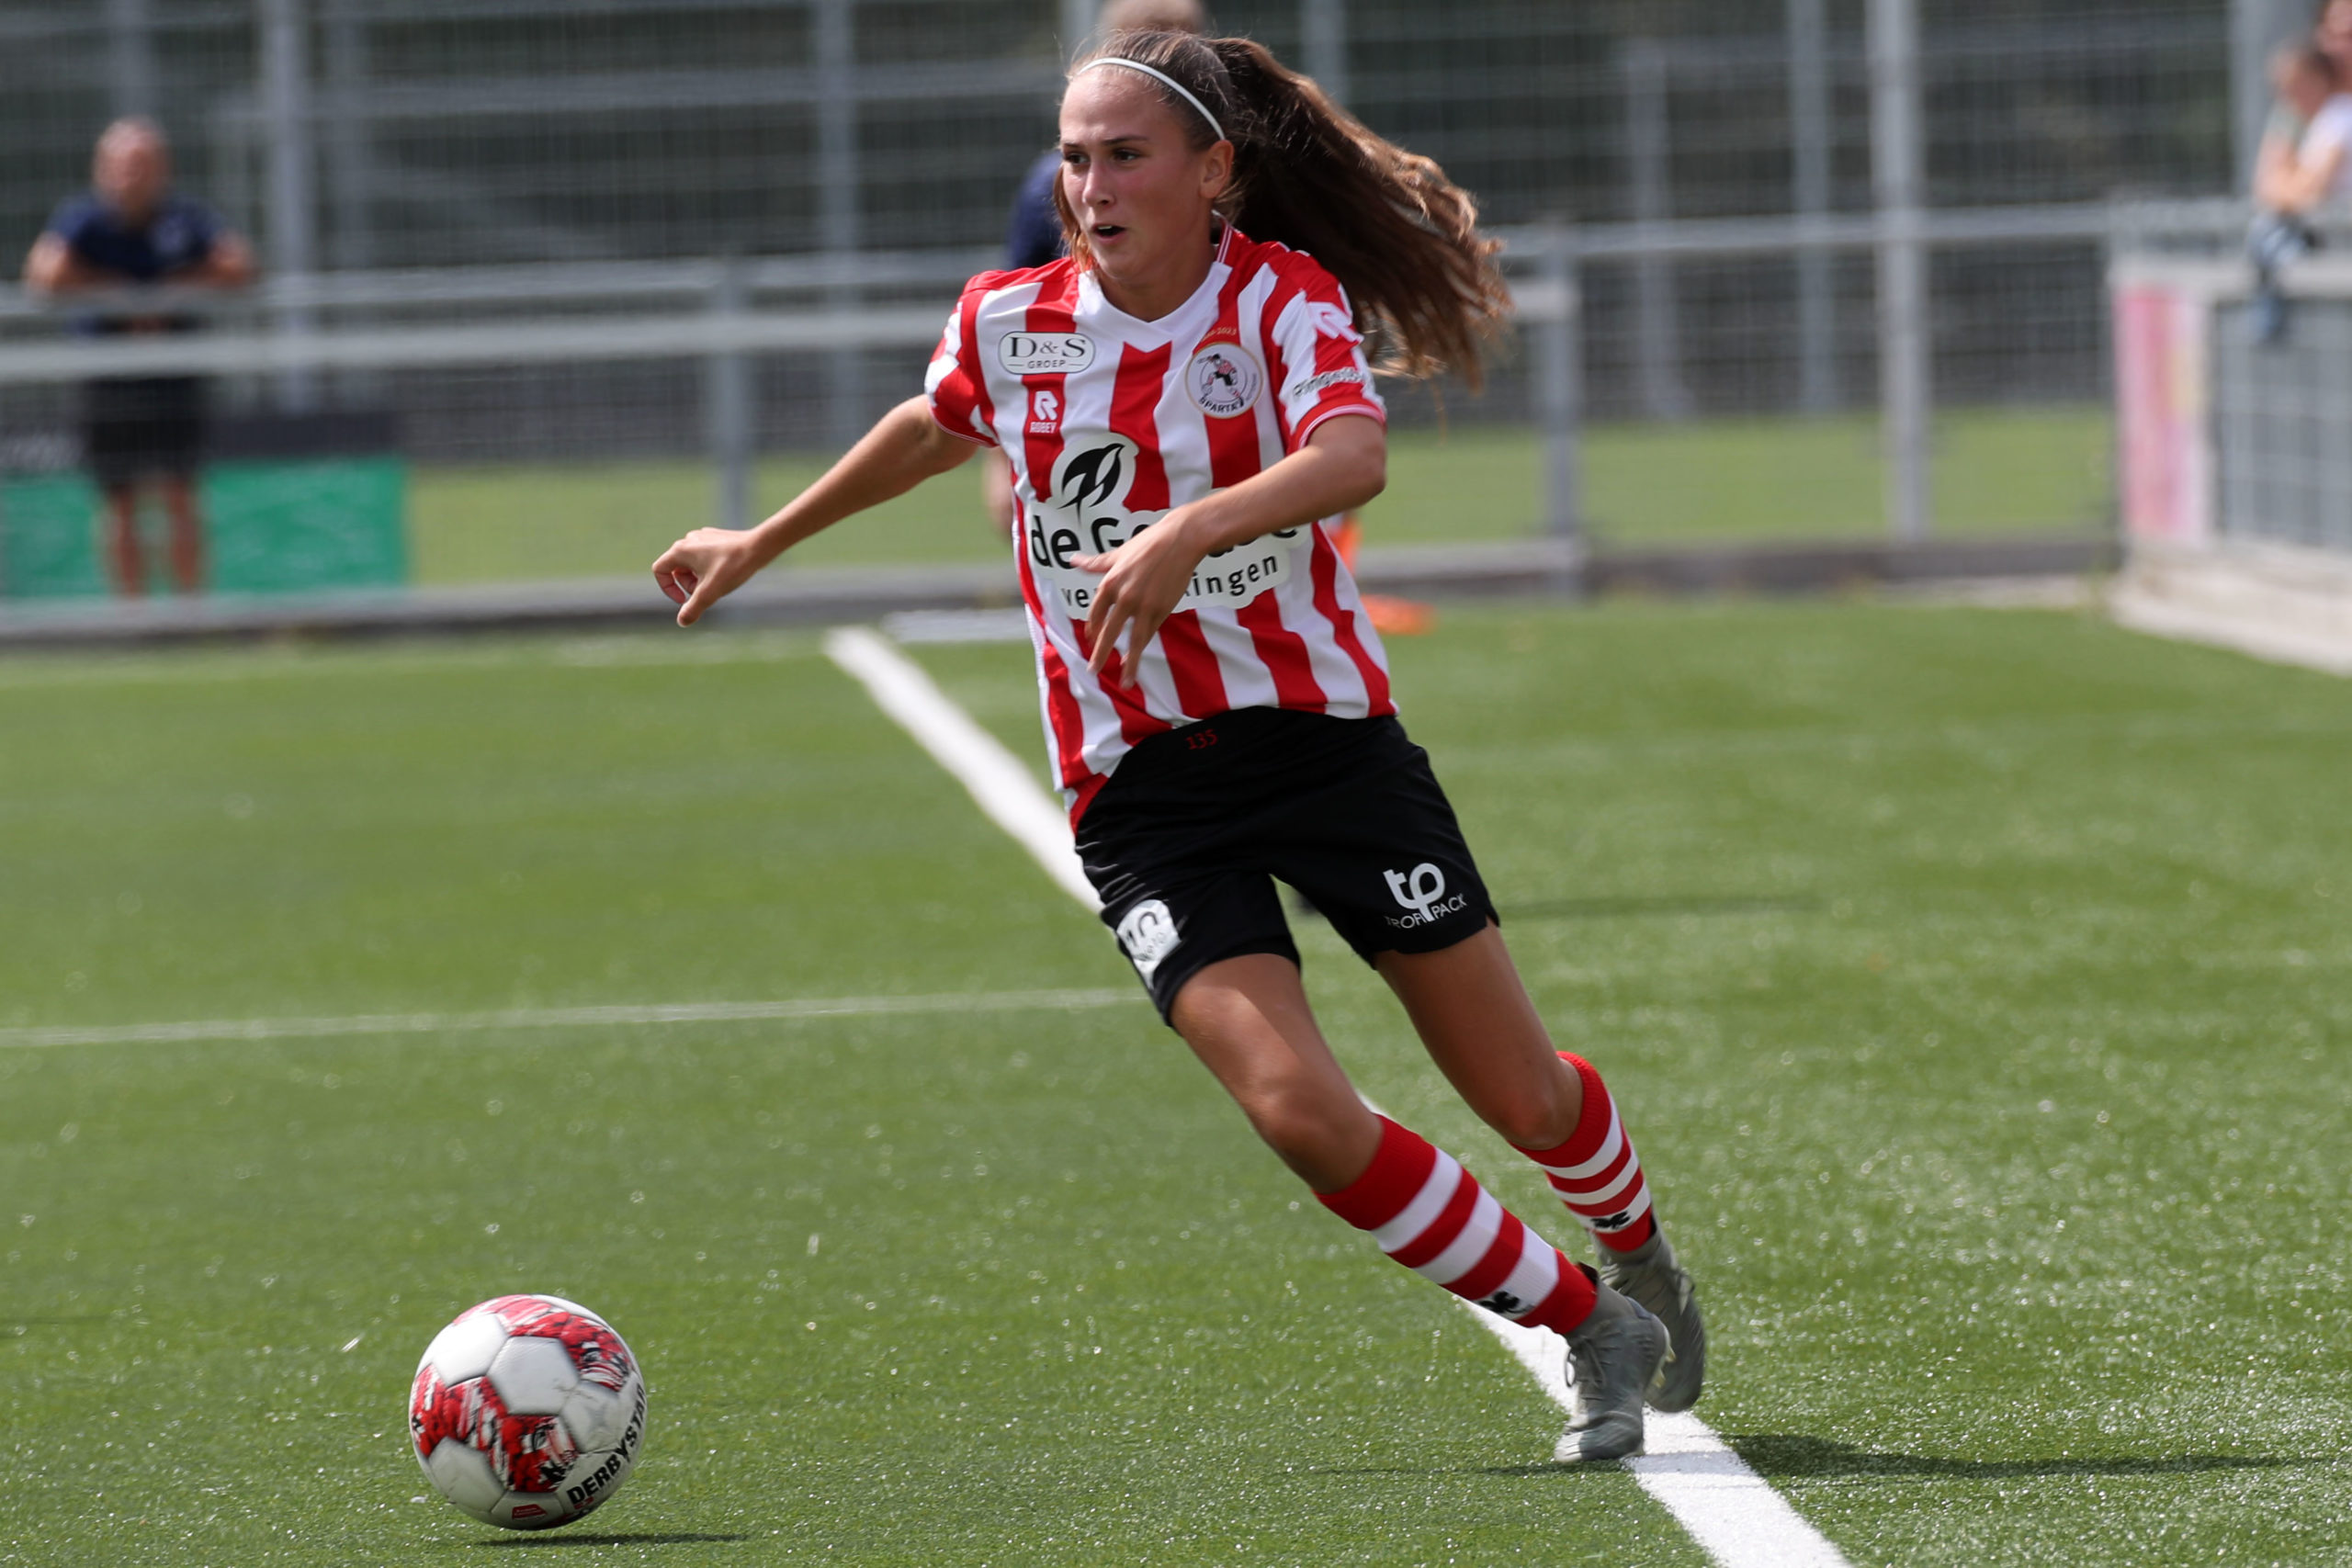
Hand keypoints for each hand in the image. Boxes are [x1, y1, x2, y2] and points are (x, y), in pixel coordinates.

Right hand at [652, 527, 764, 626]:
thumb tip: (682, 622)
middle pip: (676, 569)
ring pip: (691, 563)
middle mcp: (688, 540)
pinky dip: (708, 569)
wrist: (759, 547)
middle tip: (705, 593)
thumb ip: (693, 608)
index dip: (667, 589)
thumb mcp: (710, 592)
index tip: (683, 600)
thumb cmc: (732, 567)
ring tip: (717, 584)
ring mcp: (702, 537)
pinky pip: (704, 556)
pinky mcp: (715, 538)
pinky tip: (725, 574)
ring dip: (698, 578)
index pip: (659, 570)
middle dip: (687, 585)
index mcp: (680, 550)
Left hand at [1075, 508, 1207, 686]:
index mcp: (1110, 583)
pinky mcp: (1163, 609)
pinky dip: (1144, 646)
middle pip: (1109, 633)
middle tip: (1093, 670)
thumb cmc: (1148, 544)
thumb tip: (1073, 560)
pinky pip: (1151, 632)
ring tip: (1126, 682)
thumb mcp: (1118, 554)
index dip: (1093, 629)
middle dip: (1101, 654)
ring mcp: (1145, 606)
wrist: (1180, 541)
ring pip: (1134, 641)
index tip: (1092, 639)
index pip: (1096, 614)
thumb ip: (1095, 563)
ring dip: (1129, 663)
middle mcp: (1125, 597)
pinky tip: (1139, 657)